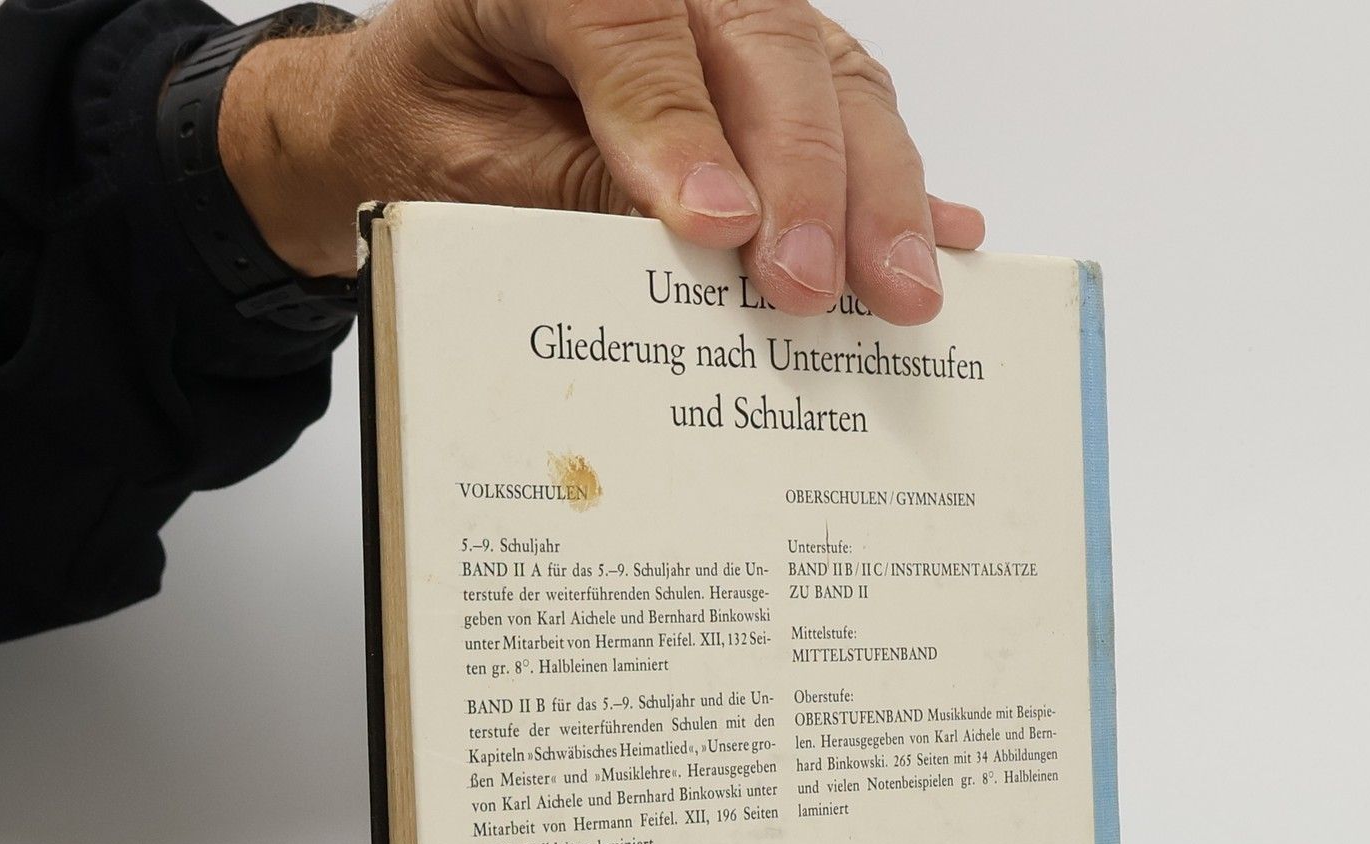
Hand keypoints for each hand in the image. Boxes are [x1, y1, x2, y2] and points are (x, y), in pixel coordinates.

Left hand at [217, 0, 985, 322]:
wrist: (426, 103)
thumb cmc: (438, 121)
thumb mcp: (465, 163)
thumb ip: (572, 182)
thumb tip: (699, 227)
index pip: (633, 22)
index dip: (686, 128)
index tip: (722, 231)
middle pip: (768, 45)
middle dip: (807, 178)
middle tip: (814, 288)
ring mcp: (728, 12)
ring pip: (831, 75)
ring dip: (874, 191)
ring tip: (896, 290)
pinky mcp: (772, 65)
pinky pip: (850, 104)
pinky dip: (895, 179)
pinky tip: (943, 236)